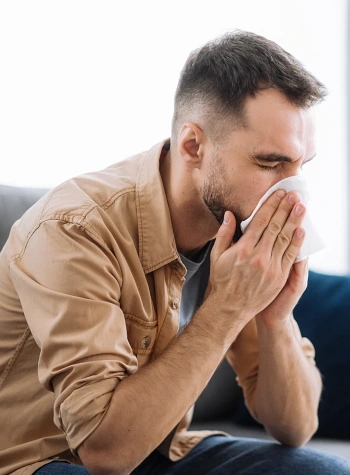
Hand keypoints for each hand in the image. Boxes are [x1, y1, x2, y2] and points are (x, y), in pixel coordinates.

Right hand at [207, 189, 305, 331]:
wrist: (229, 308)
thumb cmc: (221, 280)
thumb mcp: (216, 256)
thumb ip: (224, 234)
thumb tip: (230, 214)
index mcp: (243, 249)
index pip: (261, 221)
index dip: (271, 205)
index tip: (279, 194)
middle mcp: (258, 256)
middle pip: (276, 227)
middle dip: (286, 209)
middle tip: (294, 195)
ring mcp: (270, 268)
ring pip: (286, 239)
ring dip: (294, 222)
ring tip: (301, 207)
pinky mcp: (279, 278)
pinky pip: (290, 257)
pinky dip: (297, 243)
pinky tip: (301, 231)